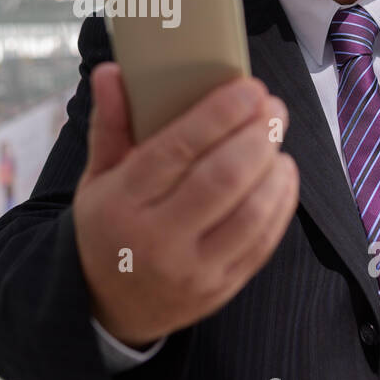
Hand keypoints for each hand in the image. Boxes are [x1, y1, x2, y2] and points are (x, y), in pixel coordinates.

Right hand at [72, 63, 298, 347]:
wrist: (110, 306)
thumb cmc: (109, 227)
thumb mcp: (97, 179)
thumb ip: (110, 125)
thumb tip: (111, 72)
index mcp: (122, 204)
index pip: (175, 151)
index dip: (218, 115)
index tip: (249, 88)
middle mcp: (157, 240)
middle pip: (221, 179)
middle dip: (256, 136)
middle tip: (272, 108)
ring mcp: (193, 270)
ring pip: (250, 213)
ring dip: (273, 168)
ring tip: (276, 138)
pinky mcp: (221, 289)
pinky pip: (263, 243)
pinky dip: (281, 202)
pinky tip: (282, 173)